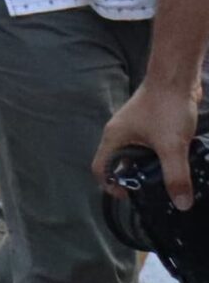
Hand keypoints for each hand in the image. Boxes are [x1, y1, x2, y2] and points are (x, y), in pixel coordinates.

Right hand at [95, 82, 201, 209]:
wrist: (176, 78)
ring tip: (168, 174)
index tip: (131, 197)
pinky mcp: (149, 124)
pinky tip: (177, 158)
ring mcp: (134, 128)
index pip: (100, 168)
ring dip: (149, 167)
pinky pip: (148, 147)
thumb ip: (175, 176)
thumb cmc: (166, 107)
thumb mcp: (172, 147)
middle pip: (118, 164)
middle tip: (154, 189)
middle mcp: (119, 134)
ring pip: (135, 156)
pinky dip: (159, 156)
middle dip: (134, 178)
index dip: (111, 186)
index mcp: (114, 138)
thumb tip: (181, 204)